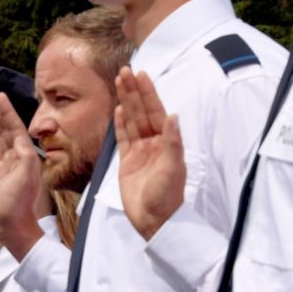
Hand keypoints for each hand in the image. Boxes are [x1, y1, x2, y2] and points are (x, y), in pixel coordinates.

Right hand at [0, 88, 44, 259]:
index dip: (6, 111)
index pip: (15, 127)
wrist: (12, 227)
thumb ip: (25, 160)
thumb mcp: (26, 181)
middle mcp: (19, 156)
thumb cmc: (19, 206)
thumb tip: (22, 144)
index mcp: (26, 156)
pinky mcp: (0, 171)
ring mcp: (9, 163)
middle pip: (8, 126)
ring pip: (2, 133)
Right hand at [114, 68, 184, 240]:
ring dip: (127, 101)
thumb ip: (172, 141)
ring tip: (120, 82)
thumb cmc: (167, 196)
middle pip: (142, 111)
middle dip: (134, 91)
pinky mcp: (127, 162)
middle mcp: (154, 143)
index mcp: (166, 142)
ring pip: (132, 120)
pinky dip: (120, 123)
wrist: (154, 221)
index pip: (155, 111)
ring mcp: (140, 151)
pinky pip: (123, 138)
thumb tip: (173, 116)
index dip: (148, 93)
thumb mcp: (173, 168)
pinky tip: (119, 109)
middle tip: (125, 70)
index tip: (141, 74)